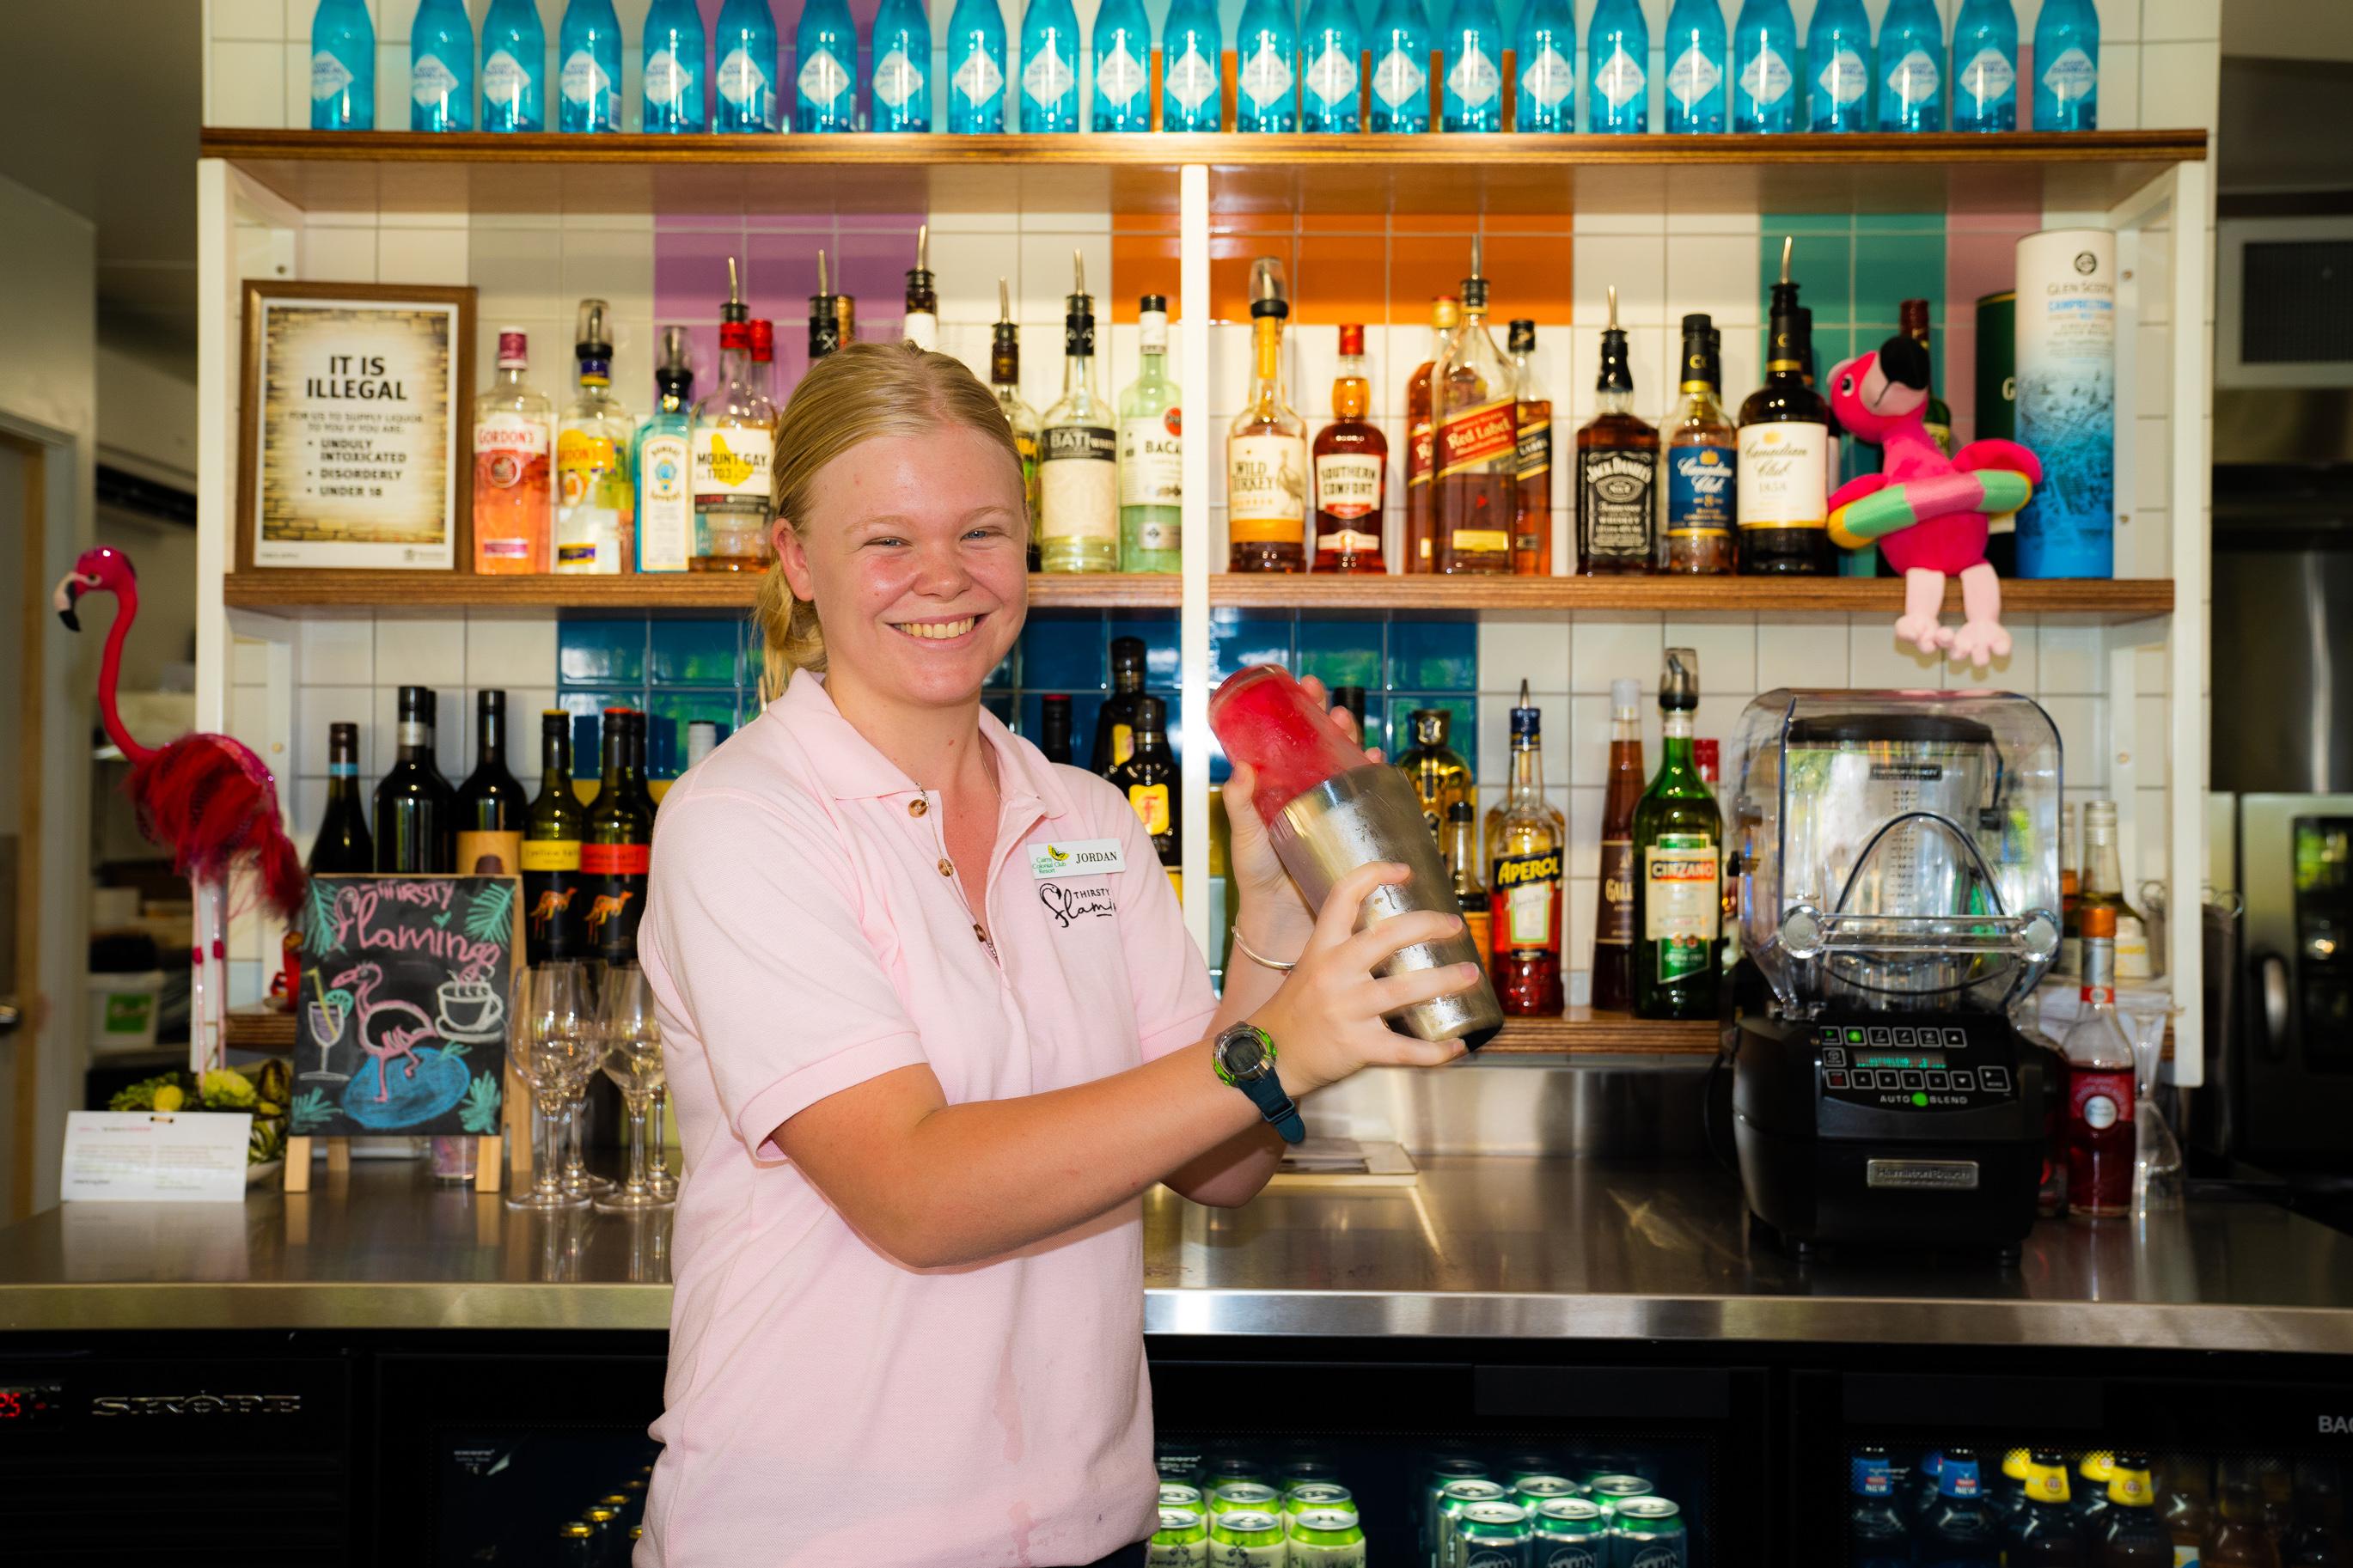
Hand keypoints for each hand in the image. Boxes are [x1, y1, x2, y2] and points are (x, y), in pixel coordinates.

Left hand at [1226, 676, 1382, 948]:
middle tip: (1329, 704)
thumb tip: (1239, 768)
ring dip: (1353, 741)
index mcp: (1282, 787)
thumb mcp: (1244, 836)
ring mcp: (1333, 811)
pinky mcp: (1353, 830)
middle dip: (1331, 719)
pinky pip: (1368, 798)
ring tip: (1348, 726)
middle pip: (1326, 745)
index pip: (1294, 738)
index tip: (1302, 685)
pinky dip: (1374, 776)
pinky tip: (1376, 762)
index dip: (1300, 709)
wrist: (1283, 920)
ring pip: (1348, 765)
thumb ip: (1239, 804)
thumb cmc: (1258, 879)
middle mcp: (1310, 793)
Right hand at [1250, 860, 1476, 1098]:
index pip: (1343, 896)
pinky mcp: (1358, 1047)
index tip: (1405, 870)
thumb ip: (1344, 948)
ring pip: (1405, 991)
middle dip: (1427, 926)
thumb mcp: (1310, 966)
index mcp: (1322, 948)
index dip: (1374, 874)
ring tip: (1471, 974)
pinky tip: (1458, 1046)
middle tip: (1455, 925)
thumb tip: (1392, 932)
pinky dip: (1436, 1050)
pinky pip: (1405, 1049)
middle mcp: (1334, 973)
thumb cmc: (1296, 1009)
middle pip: (1387, 937)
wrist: (1270, 1058)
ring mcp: (1347, 1010)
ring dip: (1445, 980)